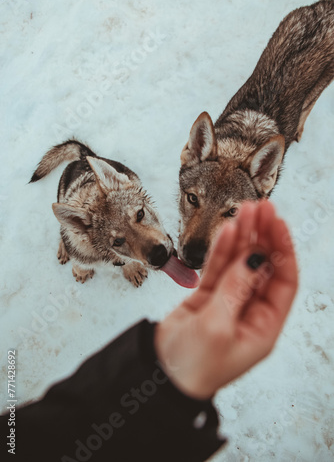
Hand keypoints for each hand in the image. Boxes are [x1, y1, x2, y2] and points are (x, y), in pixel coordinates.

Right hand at [154, 200, 297, 398]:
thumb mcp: (218, 326)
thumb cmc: (192, 364)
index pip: (283, 280)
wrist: (160, 374)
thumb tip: (257, 258)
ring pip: (239, 262)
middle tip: (260, 207)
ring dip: (243, 236)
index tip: (277, 222)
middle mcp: (250, 311)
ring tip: (244, 209)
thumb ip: (236, 288)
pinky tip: (228, 228)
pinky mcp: (207, 297)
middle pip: (262, 266)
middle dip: (263, 236)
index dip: (283, 249)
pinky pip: (218, 268)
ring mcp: (228, 302)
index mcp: (263, 326)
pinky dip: (222, 249)